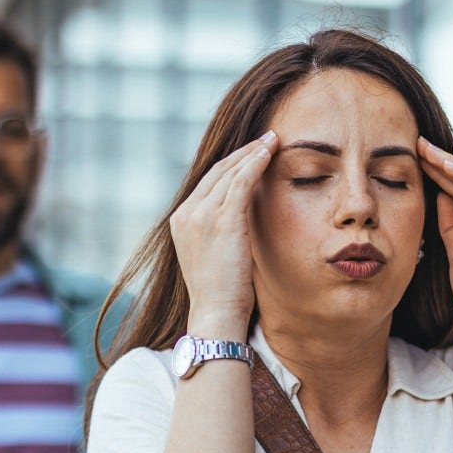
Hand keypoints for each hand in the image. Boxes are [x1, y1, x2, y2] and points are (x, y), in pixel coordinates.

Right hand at [170, 132, 274, 335]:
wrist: (216, 313)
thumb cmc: (222, 293)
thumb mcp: (213, 256)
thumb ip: (220, 233)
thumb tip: (240, 223)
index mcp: (181, 221)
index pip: (207, 183)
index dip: (230, 165)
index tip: (250, 154)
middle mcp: (186, 213)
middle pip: (216, 171)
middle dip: (242, 152)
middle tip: (265, 138)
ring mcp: (200, 215)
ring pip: (229, 172)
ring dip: (252, 152)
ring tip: (272, 140)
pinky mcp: (221, 219)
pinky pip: (240, 181)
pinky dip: (255, 163)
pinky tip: (269, 152)